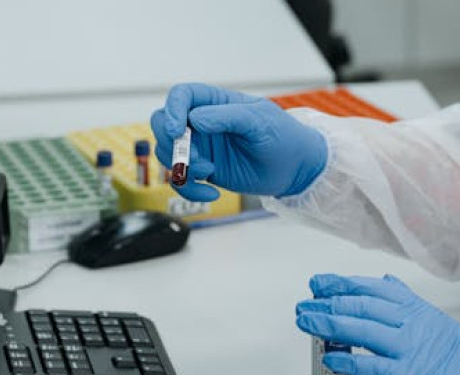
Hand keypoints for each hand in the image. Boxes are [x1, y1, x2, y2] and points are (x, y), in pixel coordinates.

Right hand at [150, 83, 328, 200]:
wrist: (296, 169)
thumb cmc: (283, 137)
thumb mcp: (260, 121)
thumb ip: (228, 117)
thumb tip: (196, 119)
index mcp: (216, 102)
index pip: (181, 95)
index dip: (173, 110)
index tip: (178, 131)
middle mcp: (203, 123)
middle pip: (163, 123)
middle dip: (170, 142)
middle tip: (192, 158)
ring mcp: (202, 147)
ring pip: (167, 153)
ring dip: (181, 166)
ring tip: (208, 172)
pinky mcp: (204, 170)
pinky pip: (181, 180)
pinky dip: (189, 188)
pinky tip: (211, 194)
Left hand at [295, 274, 459, 374]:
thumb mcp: (446, 329)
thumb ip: (416, 309)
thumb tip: (390, 286)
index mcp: (426, 314)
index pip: (379, 290)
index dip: (347, 285)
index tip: (323, 284)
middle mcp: (418, 327)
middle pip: (366, 305)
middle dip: (330, 301)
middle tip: (306, 301)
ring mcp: (413, 351)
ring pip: (363, 328)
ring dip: (330, 324)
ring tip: (307, 321)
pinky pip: (371, 366)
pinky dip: (348, 360)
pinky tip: (330, 358)